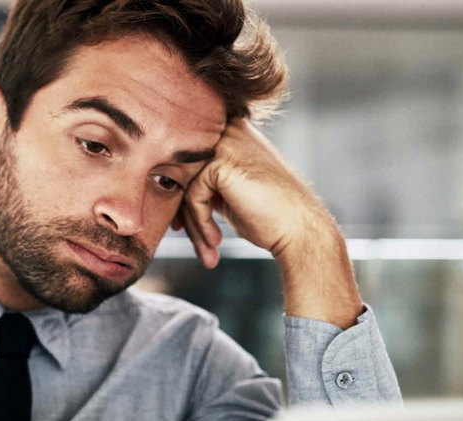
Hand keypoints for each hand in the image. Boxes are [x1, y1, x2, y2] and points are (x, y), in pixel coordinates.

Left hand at [172, 118, 362, 327]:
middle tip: (198, 244)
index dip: (183, 199)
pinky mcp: (220, 163)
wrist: (299, 229)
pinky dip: (200, 223)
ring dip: (193, 224)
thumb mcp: (227, 190)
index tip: (184, 229)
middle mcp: (227, 130)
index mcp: (230, 131)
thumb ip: (202, 179)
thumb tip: (163, 182)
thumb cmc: (267, 214)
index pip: (188, 164)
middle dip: (185, 214)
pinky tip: (216, 241)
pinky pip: (192, 197)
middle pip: (184, 174)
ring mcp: (224, 143)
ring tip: (208, 250)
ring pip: (185, 187)